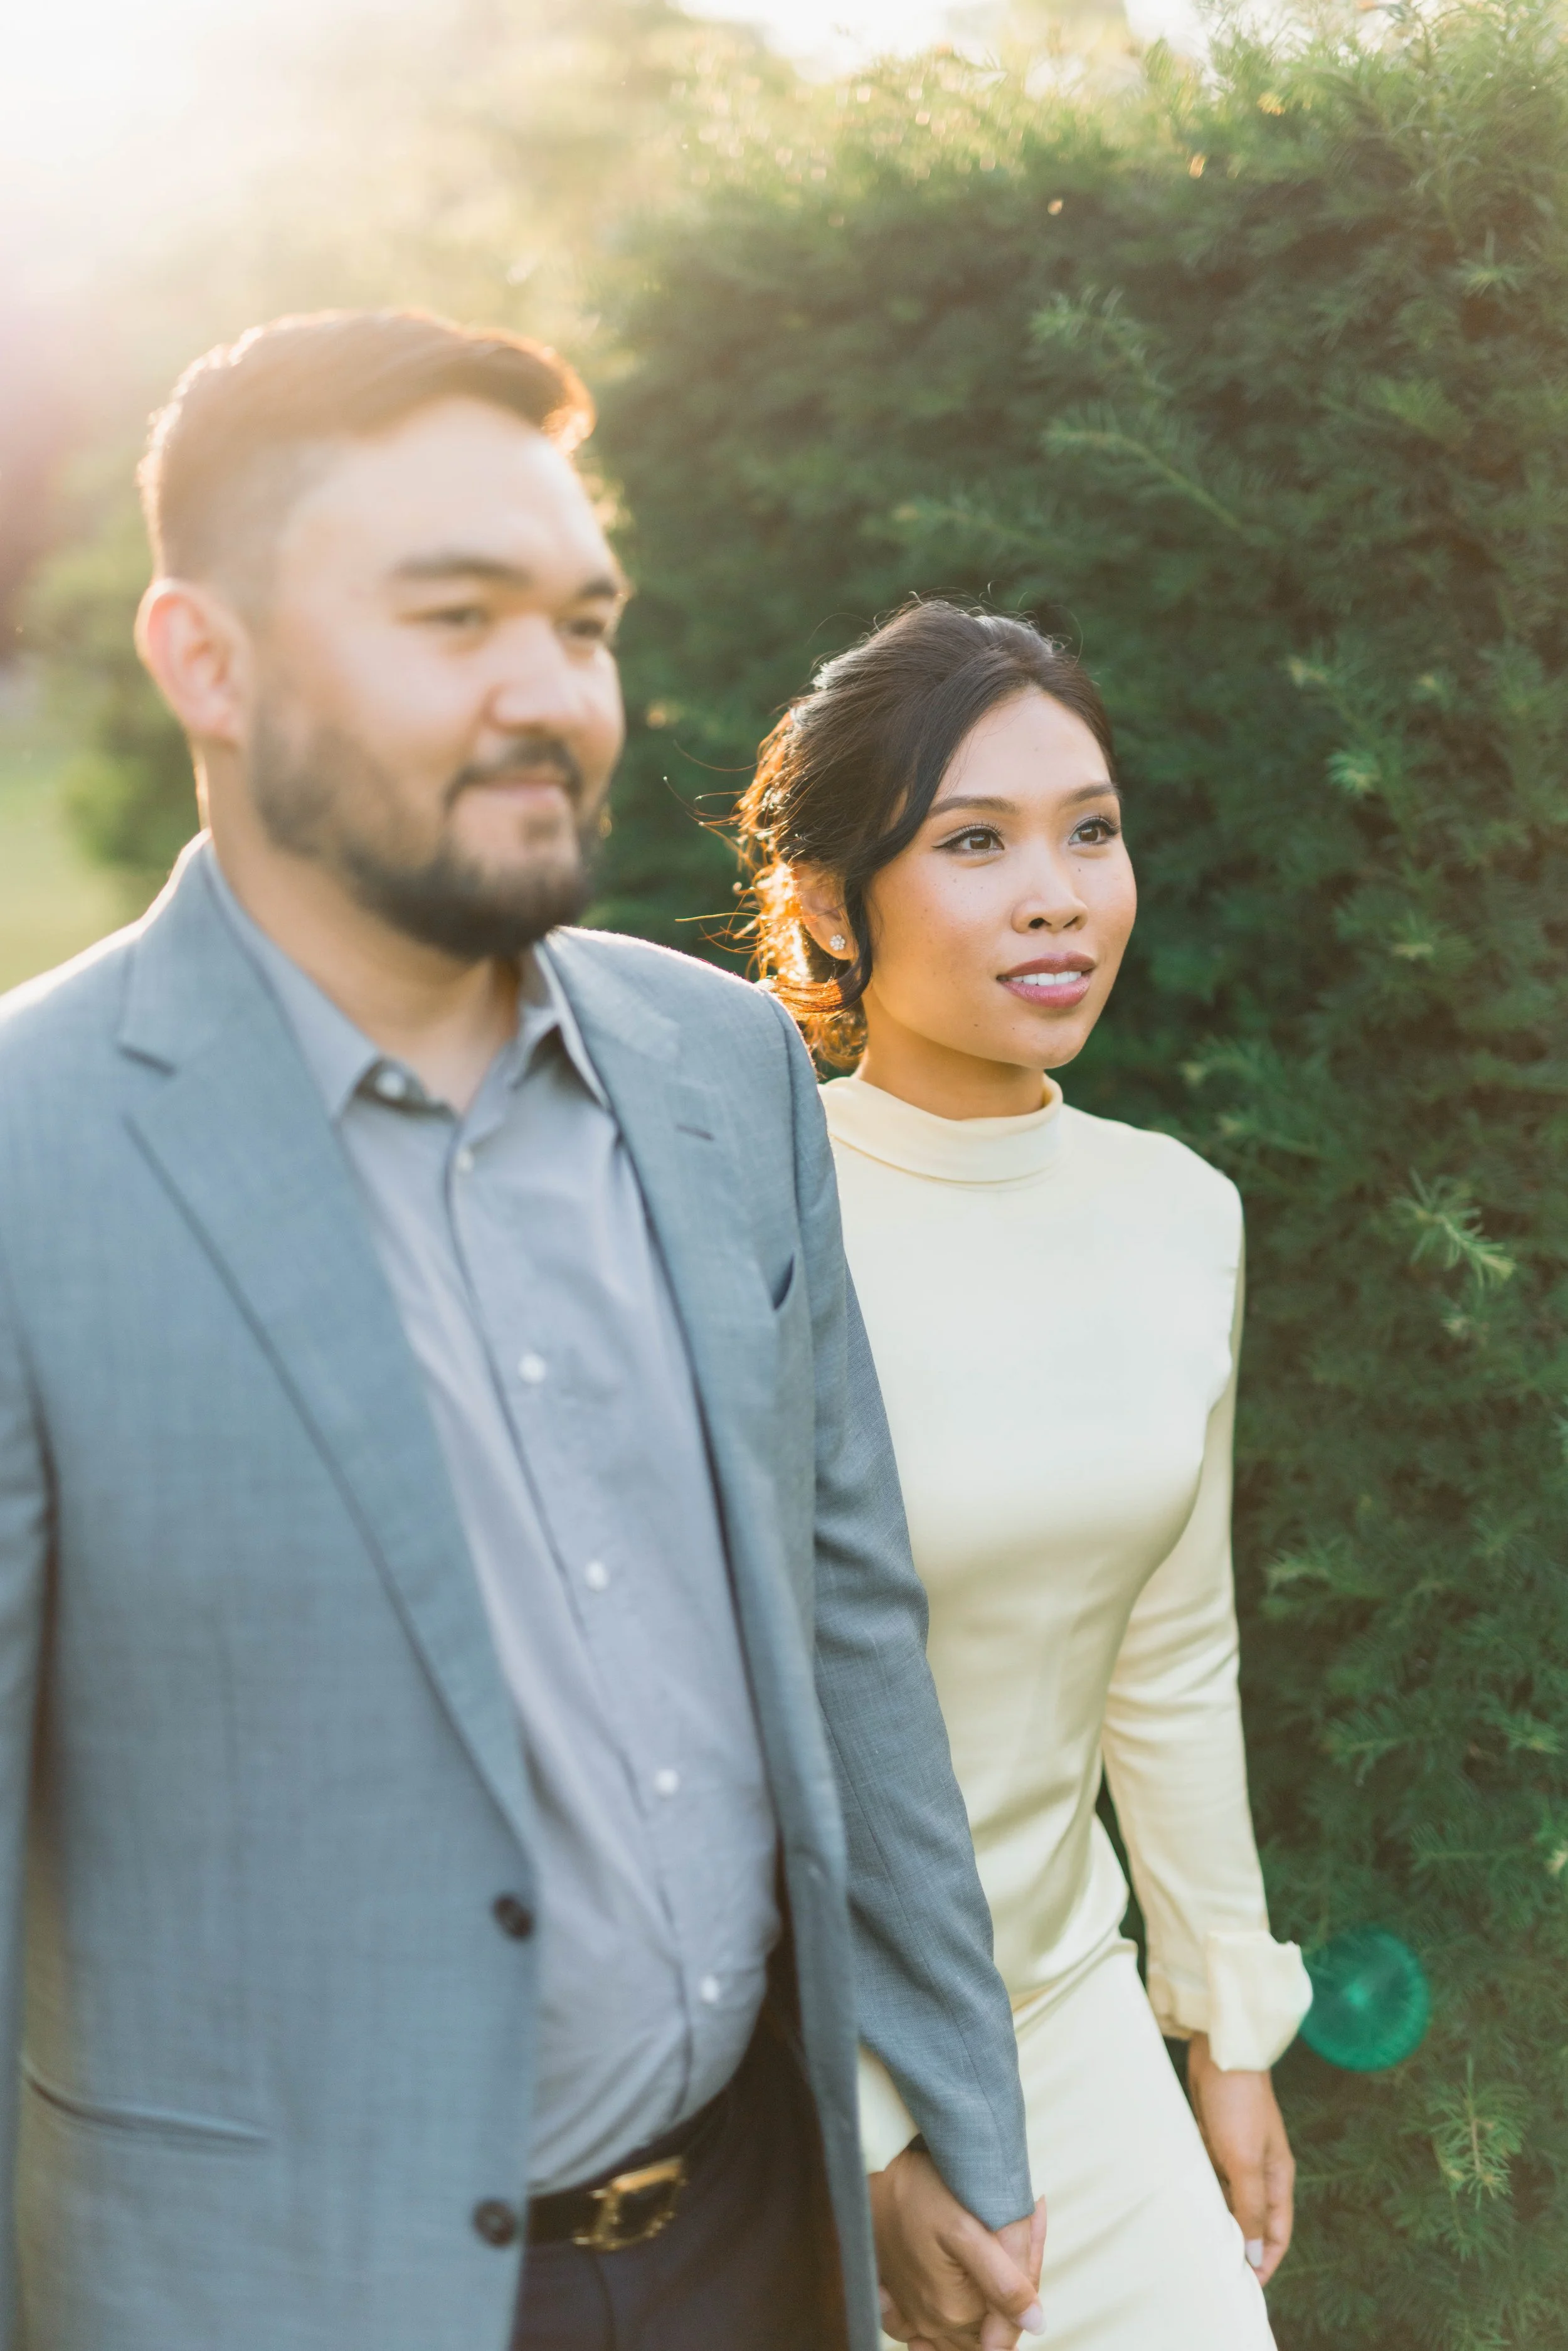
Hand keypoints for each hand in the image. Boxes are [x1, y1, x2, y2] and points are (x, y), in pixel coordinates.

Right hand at [869, 2143, 1046, 2349]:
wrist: (869, 2167)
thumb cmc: (918, 2190)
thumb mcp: (967, 2229)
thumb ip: (1004, 2283)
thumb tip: (1036, 2323)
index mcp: (954, 2310)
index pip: (1010, 2321)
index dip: (1026, 2282)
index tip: (1027, 2228)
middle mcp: (931, 2321)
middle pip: (988, 2323)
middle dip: (1006, 2284)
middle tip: (1015, 2223)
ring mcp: (911, 2314)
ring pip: (964, 2328)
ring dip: (983, 2296)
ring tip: (987, 2242)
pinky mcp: (896, 2300)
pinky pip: (925, 2329)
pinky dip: (945, 2318)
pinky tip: (951, 2287)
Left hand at [1185, 2034, 1294, 2286]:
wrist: (1220, 2052)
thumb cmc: (1238, 2104)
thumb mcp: (1245, 2160)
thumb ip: (1249, 2207)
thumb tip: (1252, 2252)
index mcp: (1277, 2178)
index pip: (1276, 2233)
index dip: (1264, 2261)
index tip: (1244, 2286)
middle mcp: (1259, 2170)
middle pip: (1250, 2219)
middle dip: (1236, 2243)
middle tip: (1212, 2269)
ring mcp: (1235, 2154)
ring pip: (1226, 2198)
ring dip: (1214, 2217)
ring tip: (1193, 2241)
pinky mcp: (1213, 2139)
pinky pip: (1207, 2176)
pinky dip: (1198, 2190)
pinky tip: (1180, 2203)